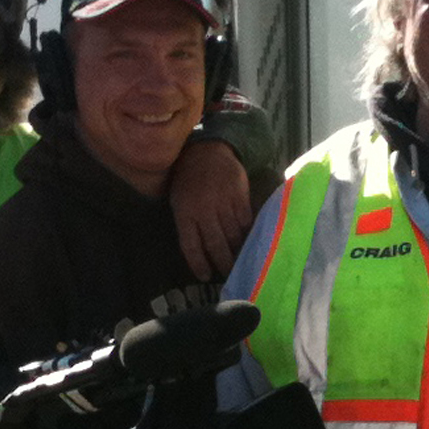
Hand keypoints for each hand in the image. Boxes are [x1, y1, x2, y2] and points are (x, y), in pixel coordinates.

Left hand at [169, 134, 251, 280]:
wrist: (208, 151)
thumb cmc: (189, 180)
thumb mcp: (179, 200)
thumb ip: (187, 223)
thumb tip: (200, 252)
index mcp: (184, 212)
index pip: (191, 246)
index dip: (199, 264)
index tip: (206, 277)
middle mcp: (203, 210)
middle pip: (215, 245)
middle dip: (223, 263)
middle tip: (229, 274)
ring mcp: (223, 202)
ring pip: (233, 235)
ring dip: (238, 251)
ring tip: (241, 261)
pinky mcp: (239, 195)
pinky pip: (245, 221)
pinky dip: (248, 233)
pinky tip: (249, 240)